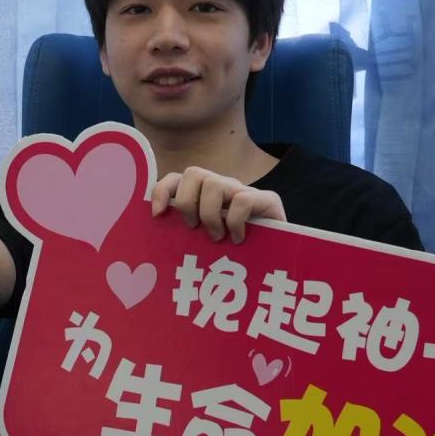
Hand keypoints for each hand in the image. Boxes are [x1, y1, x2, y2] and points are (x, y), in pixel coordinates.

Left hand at [151, 166, 285, 243]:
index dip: (162, 191)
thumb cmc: (234, 256)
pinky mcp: (268, 201)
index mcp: (204, 196)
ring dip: (209, 214)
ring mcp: (244, 192)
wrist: (279, 261)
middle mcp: (222, 188)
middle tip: (194, 229)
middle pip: (193, 174)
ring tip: (216, 237)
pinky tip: (238, 239)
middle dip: (187, 203)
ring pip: (214, 183)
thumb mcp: (203, 245)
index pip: (178, 178)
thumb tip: (156, 242)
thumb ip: (183, 237)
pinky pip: (243, 199)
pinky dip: (235, 221)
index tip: (157, 215)